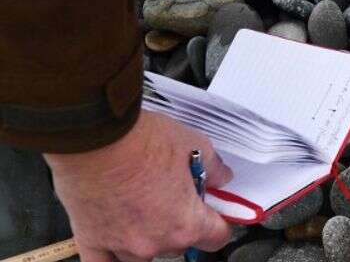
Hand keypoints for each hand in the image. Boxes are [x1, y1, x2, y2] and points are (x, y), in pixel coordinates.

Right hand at [44, 111, 233, 261]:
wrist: (97, 137)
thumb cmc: (144, 142)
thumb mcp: (195, 146)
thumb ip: (214, 169)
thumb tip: (222, 178)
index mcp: (186, 224)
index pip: (216, 238)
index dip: (218, 223)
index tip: (213, 212)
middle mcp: (155, 243)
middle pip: (178, 245)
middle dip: (179, 225)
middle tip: (172, 199)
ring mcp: (121, 245)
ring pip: (142, 254)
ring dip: (147, 238)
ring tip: (141, 210)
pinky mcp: (90, 240)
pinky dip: (110, 256)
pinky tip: (114, 244)